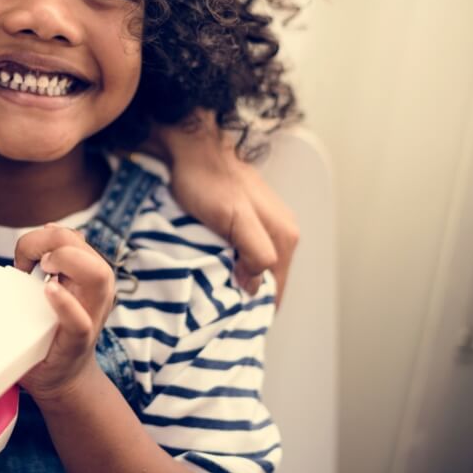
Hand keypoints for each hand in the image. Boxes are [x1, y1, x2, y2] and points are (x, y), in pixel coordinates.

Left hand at [14, 225, 114, 401]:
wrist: (61, 379)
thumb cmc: (47, 332)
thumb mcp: (49, 290)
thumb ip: (50, 262)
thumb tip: (46, 227)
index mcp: (86, 278)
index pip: (75, 239)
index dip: (48, 234)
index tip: (25, 255)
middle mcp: (95, 293)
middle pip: (85, 249)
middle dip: (53, 241)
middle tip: (29, 260)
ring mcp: (90, 317)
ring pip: (97, 275)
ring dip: (66, 261)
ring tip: (42, 269)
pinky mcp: (77, 342)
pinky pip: (79, 320)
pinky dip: (64, 303)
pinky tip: (49, 290)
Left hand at [152, 111, 298, 305]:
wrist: (188, 145)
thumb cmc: (207, 178)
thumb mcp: (235, 218)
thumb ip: (255, 251)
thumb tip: (256, 286)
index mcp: (284, 234)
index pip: (275, 290)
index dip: (255, 311)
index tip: (231, 328)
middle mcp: (279, 230)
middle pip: (265, 279)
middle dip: (245, 298)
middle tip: (216, 316)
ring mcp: (261, 224)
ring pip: (251, 266)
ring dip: (233, 281)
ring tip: (209, 298)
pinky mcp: (241, 219)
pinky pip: (239, 252)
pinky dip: (225, 264)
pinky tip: (208, 271)